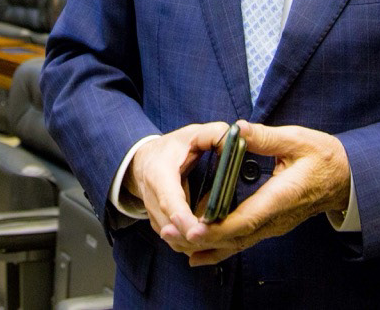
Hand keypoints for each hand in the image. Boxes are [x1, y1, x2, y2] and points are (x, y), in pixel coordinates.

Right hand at [124, 121, 230, 254]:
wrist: (143, 161)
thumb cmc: (172, 148)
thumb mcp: (192, 133)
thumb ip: (214, 134)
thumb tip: (236, 141)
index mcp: (159, 174)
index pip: (169, 200)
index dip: (182, 217)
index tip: (196, 230)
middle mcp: (153, 198)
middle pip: (172, 227)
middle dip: (194, 238)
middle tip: (218, 240)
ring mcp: (155, 215)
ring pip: (174, 240)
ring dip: (195, 245)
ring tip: (219, 241)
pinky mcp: (161, 226)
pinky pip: (176, 242)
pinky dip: (192, 246)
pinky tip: (211, 243)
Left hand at [183, 121, 351, 266]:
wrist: (344, 179)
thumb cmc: (323, 157)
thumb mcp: (298, 139)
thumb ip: (266, 137)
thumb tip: (238, 129)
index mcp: (282, 196)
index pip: (247, 217)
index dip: (219, 226)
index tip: (194, 228)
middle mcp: (276, 218)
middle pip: (236, 237)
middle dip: (202, 238)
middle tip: (170, 234)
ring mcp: (273, 225)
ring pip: (236, 243)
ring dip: (205, 245)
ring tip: (173, 240)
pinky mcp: (269, 225)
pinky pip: (241, 241)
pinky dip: (218, 248)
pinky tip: (196, 253)